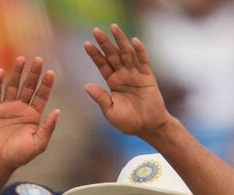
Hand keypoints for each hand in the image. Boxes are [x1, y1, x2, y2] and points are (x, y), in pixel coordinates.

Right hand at [0, 56, 58, 171]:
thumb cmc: (19, 155)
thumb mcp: (38, 144)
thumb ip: (48, 127)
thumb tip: (57, 111)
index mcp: (33, 116)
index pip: (41, 96)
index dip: (46, 84)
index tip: (50, 72)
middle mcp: (21, 109)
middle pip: (28, 87)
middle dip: (33, 74)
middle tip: (38, 60)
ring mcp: (7, 108)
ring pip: (13, 86)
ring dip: (17, 73)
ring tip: (21, 59)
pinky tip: (1, 72)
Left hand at [83, 24, 171, 138]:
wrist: (147, 127)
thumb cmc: (127, 121)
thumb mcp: (110, 110)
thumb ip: (100, 97)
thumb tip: (86, 85)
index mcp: (112, 82)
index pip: (102, 64)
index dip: (95, 54)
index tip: (86, 43)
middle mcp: (123, 75)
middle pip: (112, 55)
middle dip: (104, 43)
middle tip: (95, 30)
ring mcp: (135, 74)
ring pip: (126, 54)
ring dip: (120, 40)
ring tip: (113, 28)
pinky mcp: (147, 76)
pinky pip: (143, 61)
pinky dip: (139, 51)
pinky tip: (134, 41)